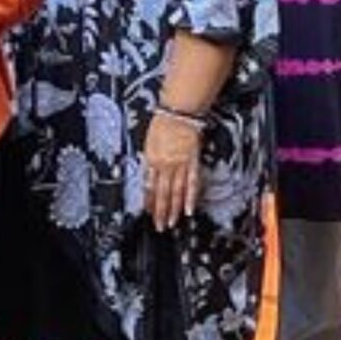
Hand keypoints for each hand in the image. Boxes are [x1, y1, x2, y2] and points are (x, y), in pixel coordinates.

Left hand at [142, 113, 201, 229]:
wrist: (178, 113)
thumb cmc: (163, 124)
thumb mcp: (149, 143)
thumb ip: (150, 161)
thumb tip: (148, 176)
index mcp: (151, 160)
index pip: (148, 186)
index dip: (148, 201)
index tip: (148, 213)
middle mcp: (164, 165)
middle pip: (161, 193)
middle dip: (160, 211)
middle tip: (159, 226)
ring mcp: (179, 165)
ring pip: (175, 192)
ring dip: (173, 209)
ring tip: (172, 223)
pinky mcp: (192, 163)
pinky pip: (191, 183)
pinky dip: (190, 198)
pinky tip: (188, 209)